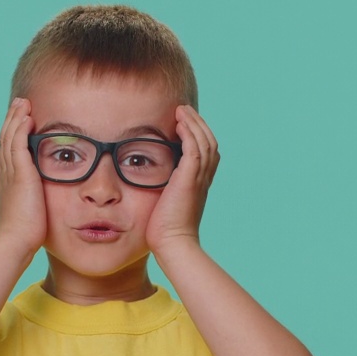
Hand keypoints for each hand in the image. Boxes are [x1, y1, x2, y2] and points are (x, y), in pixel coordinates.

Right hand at [0, 98, 46, 255]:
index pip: (8, 152)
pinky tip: (28, 117)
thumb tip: (38, 202)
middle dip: (12, 121)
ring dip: (16, 118)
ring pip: (10, 138)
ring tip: (23, 103)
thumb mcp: (27, 213)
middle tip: (19, 104)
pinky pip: (18, 144)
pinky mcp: (20, 174)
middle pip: (6, 139)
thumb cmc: (24, 235)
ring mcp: (11, 173)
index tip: (19, 122)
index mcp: (7, 182)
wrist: (15, 241)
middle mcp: (6, 174)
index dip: (12, 135)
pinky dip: (21, 128)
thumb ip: (32, 202)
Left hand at [146, 105, 219, 255]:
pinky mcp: (190, 179)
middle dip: (198, 124)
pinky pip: (194, 149)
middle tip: (184, 110)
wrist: (173, 244)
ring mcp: (199, 179)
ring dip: (193, 123)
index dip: (198, 136)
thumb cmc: (164, 231)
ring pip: (204, 142)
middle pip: (209, 142)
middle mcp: (203, 179)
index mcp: (199, 184)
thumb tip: (148, 183)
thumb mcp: (164, 205)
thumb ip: (162, 190)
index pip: (206, 153)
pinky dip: (189, 133)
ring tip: (182, 111)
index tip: (184, 124)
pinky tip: (179, 123)